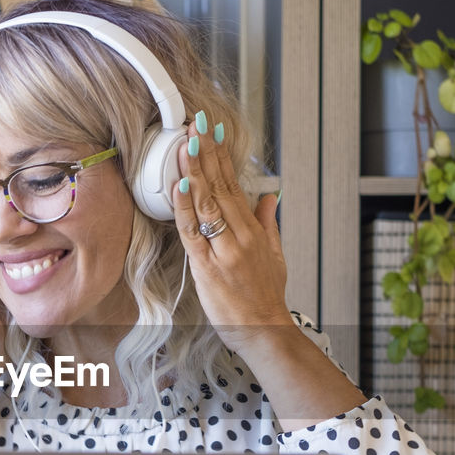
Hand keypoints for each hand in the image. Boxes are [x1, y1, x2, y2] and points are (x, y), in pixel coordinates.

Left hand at [172, 113, 294, 355]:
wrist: (264, 331)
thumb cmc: (266, 297)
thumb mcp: (275, 256)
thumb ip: (268, 223)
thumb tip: (270, 197)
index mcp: (252, 230)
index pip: (234, 184)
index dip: (221, 156)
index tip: (212, 132)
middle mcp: (239, 236)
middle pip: (219, 187)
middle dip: (206, 153)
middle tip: (195, 124)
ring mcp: (223, 250)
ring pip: (206, 203)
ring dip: (194, 171)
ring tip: (185, 143)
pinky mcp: (207, 267)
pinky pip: (193, 231)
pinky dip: (185, 207)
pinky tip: (179, 185)